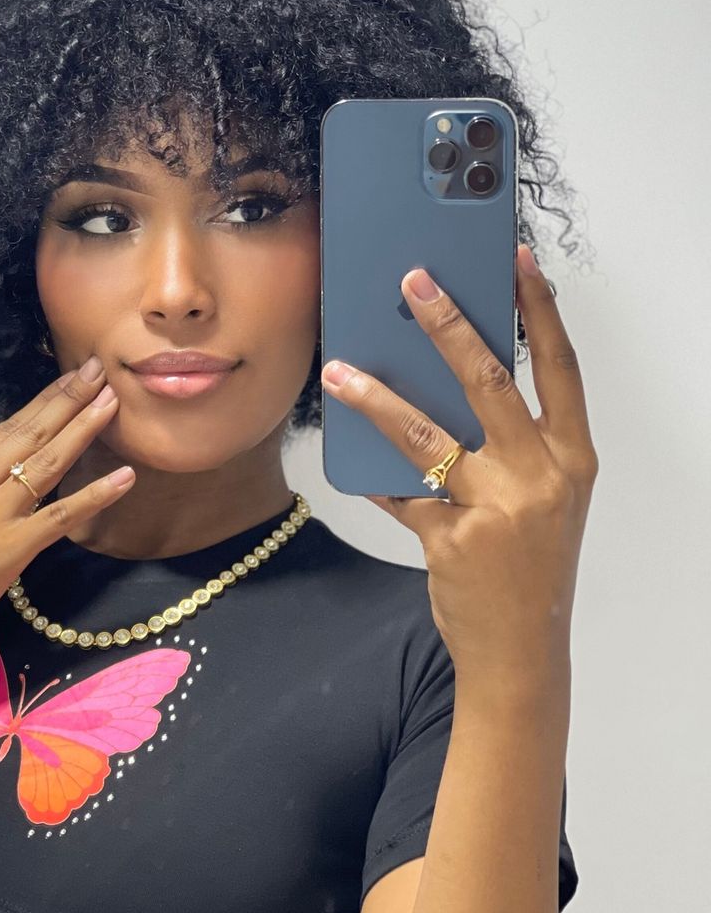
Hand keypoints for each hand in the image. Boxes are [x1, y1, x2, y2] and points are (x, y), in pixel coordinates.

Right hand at [0, 359, 133, 690]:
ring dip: (82, 428)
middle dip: (67, 399)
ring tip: (113, 401)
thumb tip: (0, 477)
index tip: (70, 379)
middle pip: (27, 433)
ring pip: (45, 462)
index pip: (4, 431)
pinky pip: (60, 515)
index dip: (42, 403)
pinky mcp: (6, 551)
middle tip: (98, 370)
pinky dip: (95, 494)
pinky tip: (124, 477)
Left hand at [319, 245, 598, 683]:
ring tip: (340, 369)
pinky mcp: (451, 540)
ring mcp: (497, 509)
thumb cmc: (529, 569)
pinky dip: (371, 474)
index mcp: (572, 459)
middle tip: (414, 281)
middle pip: (490, 381)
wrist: (521, 653)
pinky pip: (399, 492)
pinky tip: (346, 452)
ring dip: (377, 396)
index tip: (515, 259)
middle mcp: (542, 477)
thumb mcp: (540, 501)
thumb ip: (509, 446)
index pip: (560, 367)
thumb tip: (446, 380)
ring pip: (428, 433)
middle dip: (448, 324)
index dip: (539, 309)